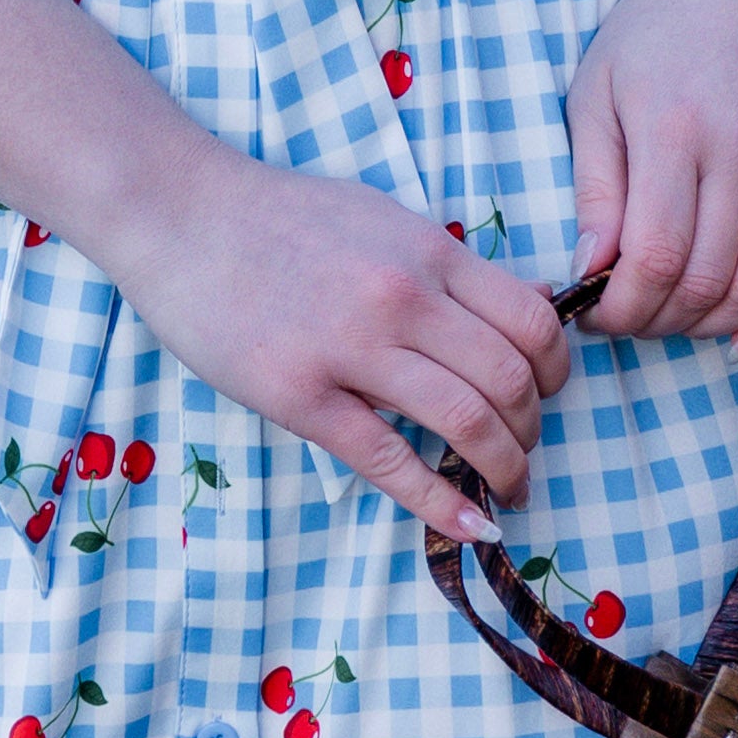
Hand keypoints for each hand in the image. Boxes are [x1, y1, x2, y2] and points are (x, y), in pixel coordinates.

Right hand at [0, 0, 570, 543]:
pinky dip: (441, 501)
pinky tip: (469, 524)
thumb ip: (437, 265)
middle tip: (526, 452)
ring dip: (503, 467)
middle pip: (510, 379)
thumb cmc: (278, 215)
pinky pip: (390, 460)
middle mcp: (404, 296)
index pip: (532, 320)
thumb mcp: (379, 217)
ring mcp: (351, 347)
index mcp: (428, 250)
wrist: (180, 213)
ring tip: (506, 489)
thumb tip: (497, 319)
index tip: (549, 393)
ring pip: (466, 421)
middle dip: (533, 429)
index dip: (556, 370)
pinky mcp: (301, 395)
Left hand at [567, 0, 737, 345]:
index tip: (592, 311)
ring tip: (670, 314)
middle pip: (706, 283)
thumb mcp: (597, 91)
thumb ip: (596, 186)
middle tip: (624, 314)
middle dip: (655, 321)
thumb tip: (591, 273)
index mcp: (675, 131)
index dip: (620, 309)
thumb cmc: (651, 28)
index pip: (654, 260)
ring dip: (709, 325)